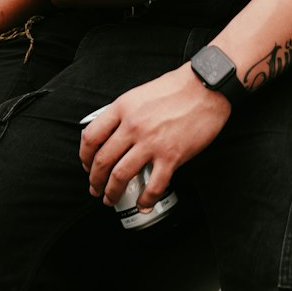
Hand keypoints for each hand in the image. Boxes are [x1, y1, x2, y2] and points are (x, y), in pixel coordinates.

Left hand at [79, 66, 230, 208]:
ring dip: (112, 192)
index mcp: (123, 108)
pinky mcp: (171, 156)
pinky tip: (143, 203)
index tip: (86, 164)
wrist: (207, 87)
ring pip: (120, 176)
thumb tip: (115, 131)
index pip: (91, 136)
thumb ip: (126, 112)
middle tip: (96, 188)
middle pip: (102, 161)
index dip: (84, 156)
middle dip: (95, 180)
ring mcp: (151, 143)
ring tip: (111, 199)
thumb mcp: (141, 93)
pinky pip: (152, 186)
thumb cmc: (178, 87)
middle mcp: (133, 126)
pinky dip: (145, 200)